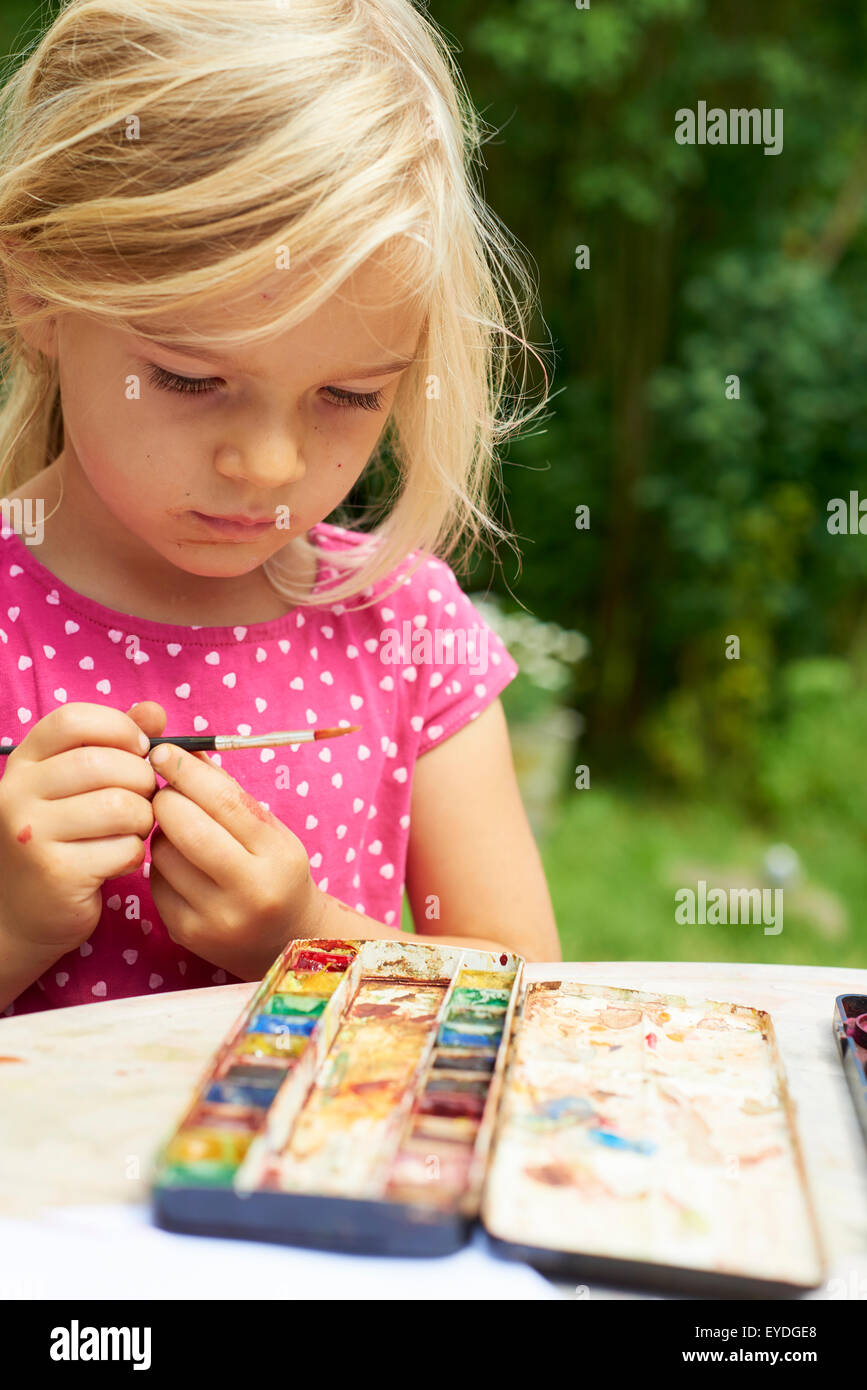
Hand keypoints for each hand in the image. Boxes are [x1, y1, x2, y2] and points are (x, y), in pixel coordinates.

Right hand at [0, 701, 156, 952]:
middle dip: (142, 779)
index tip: (140, 749)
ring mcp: (32, 833)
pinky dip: (135, 853)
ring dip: (143, 818)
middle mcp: (18, 793)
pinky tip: (119, 859)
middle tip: (145, 798)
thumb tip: (155, 711)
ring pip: (120, 805)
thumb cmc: (63, 839)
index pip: (73, 720)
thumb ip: (115, 743)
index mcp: (24, 763)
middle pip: (104, 763)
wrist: (23, 913)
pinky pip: (124, 848)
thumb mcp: (77, 786)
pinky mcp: (56, 871)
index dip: (119, 728)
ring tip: (133, 829)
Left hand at [147, 729, 323, 980]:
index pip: (225, 802)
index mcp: (277, 856)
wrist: (285, 941)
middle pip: (187, 829)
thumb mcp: (268, 829)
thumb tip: (182, 750)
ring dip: (161, 832)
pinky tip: (178, 863)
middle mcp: (250, 892)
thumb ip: (227, 791)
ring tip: (179, 831)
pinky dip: (160, 863)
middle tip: (164, 790)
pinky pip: (156, 882)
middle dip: (166, 799)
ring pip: (163, 854)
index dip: (187, 771)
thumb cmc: (275, 871)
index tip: (163, 752)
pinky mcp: (187, 934)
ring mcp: (216, 918)